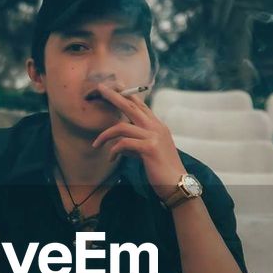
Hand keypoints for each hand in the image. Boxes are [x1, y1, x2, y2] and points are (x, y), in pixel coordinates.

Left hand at [90, 83, 185, 201]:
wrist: (177, 185)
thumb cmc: (162, 171)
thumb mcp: (148, 153)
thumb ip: (135, 144)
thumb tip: (119, 145)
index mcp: (157, 126)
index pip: (141, 105)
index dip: (127, 95)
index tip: (114, 88)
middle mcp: (156, 127)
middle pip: (131, 106)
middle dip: (114, 96)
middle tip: (100, 88)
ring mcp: (154, 136)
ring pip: (122, 127)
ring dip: (105, 135)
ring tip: (95, 144)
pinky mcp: (149, 148)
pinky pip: (123, 144)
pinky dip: (114, 151)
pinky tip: (111, 159)